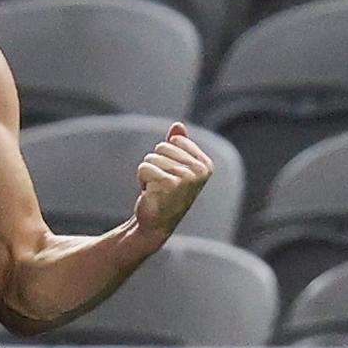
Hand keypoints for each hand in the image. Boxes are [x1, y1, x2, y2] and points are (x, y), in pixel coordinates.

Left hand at [132, 123, 213, 246]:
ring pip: (151, 158)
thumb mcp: (175, 167)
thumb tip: (178, 125)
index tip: (171, 175)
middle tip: (162, 184)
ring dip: (148, 173)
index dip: (165, 156)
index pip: (175, 140)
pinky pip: (143, 168)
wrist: (156, 223)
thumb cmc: (165, 193)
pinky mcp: (168, 185)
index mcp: (205, 165)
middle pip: (161, 147)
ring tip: (156, 189)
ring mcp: (185, 178)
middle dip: (155, 164)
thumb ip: (178, 145)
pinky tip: (150, 194)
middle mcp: (199, 171)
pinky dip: (141, 180)